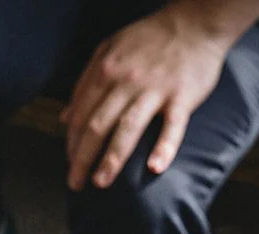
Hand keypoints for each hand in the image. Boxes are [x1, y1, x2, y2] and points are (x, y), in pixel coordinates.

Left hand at [61, 3, 242, 191]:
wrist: (193, 24)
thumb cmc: (150, 39)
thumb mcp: (109, 51)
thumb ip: (86, 83)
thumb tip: (65, 117)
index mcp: (106, 70)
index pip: (81, 113)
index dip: (72, 142)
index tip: (69, 164)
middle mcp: (126, 81)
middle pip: (98, 125)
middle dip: (83, 158)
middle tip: (76, 184)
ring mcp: (155, 89)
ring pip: (128, 128)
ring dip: (112, 159)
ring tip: (101, 183)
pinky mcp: (182, 97)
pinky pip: (172, 126)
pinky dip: (164, 147)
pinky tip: (155, 168)